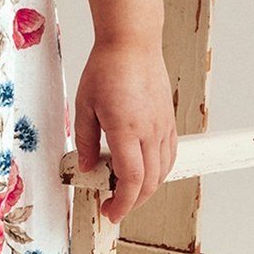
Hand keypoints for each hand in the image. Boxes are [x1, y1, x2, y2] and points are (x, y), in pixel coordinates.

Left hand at [73, 40, 177, 223]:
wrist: (132, 43)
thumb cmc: (107, 66)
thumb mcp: (84, 103)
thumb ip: (86, 139)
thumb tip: (86, 165)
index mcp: (126, 128)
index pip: (131, 179)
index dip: (123, 202)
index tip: (111, 210)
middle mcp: (149, 131)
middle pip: (150, 182)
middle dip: (133, 201)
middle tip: (115, 203)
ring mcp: (162, 126)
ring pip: (163, 171)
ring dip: (147, 187)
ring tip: (127, 188)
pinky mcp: (168, 120)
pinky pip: (169, 154)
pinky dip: (159, 170)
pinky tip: (146, 169)